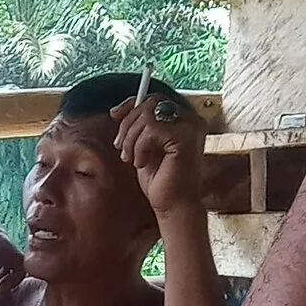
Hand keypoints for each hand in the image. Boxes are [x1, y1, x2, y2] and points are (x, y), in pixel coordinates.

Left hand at [114, 88, 208, 217]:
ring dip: (132, 139)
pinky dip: (140, 146)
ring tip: (133, 159)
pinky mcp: (185, 136)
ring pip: (148, 115)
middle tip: (122, 148)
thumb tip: (118, 111)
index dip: (131, 104)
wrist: (173, 206)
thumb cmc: (160, 180)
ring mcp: (190, 126)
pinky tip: (143, 163)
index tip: (114, 115)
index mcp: (183, 120)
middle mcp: (191, 120)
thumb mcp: (144, 146)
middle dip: (128, 125)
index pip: (155, 99)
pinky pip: (151, 129)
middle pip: (150, 103)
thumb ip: (139, 127)